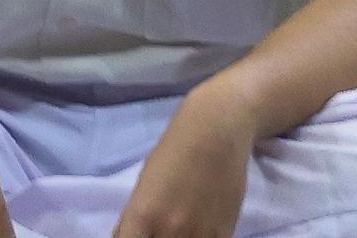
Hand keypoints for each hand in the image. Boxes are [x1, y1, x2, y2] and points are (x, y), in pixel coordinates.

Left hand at [108, 86, 255, 237]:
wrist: (217, 129)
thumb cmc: (173, 153)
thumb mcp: (142, 189)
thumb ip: (132, 224)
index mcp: (141, 217)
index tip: (136, 236)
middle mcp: (169, 229)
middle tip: (157, 229)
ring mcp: (199, 231)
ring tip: (178, 229)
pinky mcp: (224, 230)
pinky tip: (197, 231)